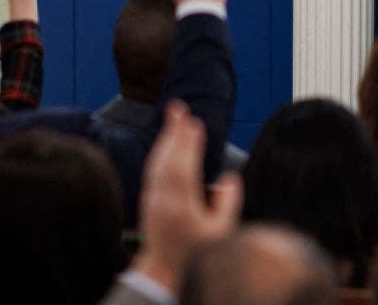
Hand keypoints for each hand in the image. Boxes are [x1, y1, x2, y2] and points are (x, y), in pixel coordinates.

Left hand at [133, 100, 242, 292]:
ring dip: (166, 137)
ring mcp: (153, 199)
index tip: (195, 123)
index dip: (188, 145)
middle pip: (167, 159)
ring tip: (175, 116)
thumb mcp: (221, 233)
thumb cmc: (195, 253)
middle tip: (179, 108)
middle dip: (174, 132)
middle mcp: (163, 200)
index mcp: (181, 207)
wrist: (163, 270)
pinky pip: (154, 169)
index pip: (184, 169)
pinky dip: (161, 151)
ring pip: (158, 162)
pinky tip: (167, 141)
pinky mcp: (149, 199)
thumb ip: (228, 204)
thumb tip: (228, 178)